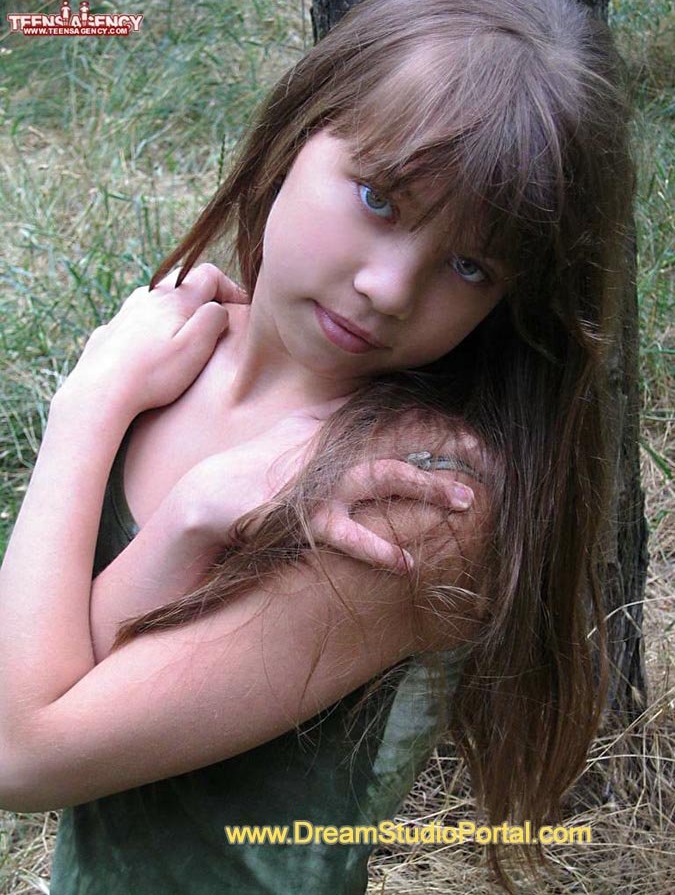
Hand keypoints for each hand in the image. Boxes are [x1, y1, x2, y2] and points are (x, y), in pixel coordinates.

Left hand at [57, 263, 248, 420]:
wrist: (99, 393)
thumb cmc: (152, 374)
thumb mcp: (196, 347)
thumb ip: (214, 319)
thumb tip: (220, 308)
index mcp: (173, 298)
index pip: (209, 274)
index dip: (230, 287)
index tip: (241, 309)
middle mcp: (147, 298)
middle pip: (182, 284)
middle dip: (204, 298)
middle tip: (217, 323)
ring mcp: (125, 314)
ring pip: (157, 302)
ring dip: (176, 314)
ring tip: (185, 340)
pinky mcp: (111, 333)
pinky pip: (137, 323)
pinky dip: (153, 330)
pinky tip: (154, 354)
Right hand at [177, 406, 474, 574]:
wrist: (214, 493)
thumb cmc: (259, 462)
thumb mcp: (296, 428)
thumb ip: (331, 413)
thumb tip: (358, 398)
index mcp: (337, 430)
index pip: (395, 419)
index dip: (436, 424)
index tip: (473, 437)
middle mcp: (337, 451)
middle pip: (403, 442)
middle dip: (447, 449)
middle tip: (488, 461)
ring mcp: (325, 482)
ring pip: (388, 478)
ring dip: (429, 489)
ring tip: (466, 503)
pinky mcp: (309, 516)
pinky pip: (351, 535)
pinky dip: (379, 549)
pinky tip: (406, 564)